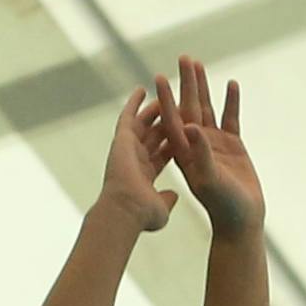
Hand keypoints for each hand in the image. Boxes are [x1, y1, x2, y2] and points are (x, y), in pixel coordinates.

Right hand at [96, 75, 178, 229]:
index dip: (173, 142)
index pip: (163, 153)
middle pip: (155, 134)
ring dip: (153, 108)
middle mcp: (137, 158)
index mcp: (147, 174)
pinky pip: (128, 115)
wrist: (125, 210)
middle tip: (177, 106)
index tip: (183, 132)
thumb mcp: (161, 209)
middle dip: (166, 121)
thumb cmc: (142, 215)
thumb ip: (167, 200)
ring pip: (143, 123)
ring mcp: (128, 148)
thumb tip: (173, 195)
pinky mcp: (122, 139)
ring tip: (163, 94)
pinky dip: (134, 103)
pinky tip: (142, 90)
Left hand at [139, 58, 257, 240]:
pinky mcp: (232, 147)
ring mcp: (214, 145)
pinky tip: (230, 84)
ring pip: (207, 109)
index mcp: (184, 154)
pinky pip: (230, 118)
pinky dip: (230, 102)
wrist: (242, 222)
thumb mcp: (209, 180)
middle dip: (185, 84)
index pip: (172, 121)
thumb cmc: (223, 207)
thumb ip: (201, 153)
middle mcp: (196, 146)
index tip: (158, 77)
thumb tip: (191, 126)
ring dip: (202, 87)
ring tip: (198, 63)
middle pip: (189, 108)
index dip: (166, 99)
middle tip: (182, 58)